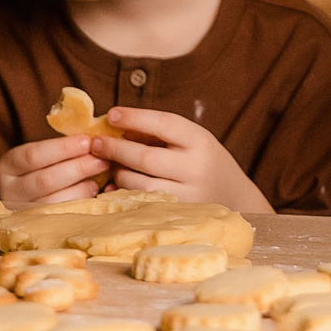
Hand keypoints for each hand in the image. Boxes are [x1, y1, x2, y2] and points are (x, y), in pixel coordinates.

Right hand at [0, 135, 110, 206]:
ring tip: (100, 174)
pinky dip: (81, 200)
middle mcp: (10, 190)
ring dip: (82, 186)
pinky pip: (62, 215)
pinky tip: (93, 189)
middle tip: (101, 159)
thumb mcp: (42, 156)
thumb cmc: (43, 168)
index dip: (62, 148)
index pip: (33, 155)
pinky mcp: (37, 227)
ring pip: (54, 201)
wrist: (28, 198)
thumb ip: (61, 148)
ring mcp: (22, 212)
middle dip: (77, 167)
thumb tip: (95, 139)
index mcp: (9, 165)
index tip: (87, 141)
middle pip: (45, 180)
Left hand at [95, 110, 271, 213]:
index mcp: (200, 141)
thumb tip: (116, 126)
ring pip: (139, 185)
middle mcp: (196, 169)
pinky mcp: (177, 216)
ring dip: (118, 173)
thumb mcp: (191, 139)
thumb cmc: (202, 161)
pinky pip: (141, 205)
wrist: (235, 197)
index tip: (112, 113)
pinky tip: (114, 187)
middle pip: (146, 157)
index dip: (135, 117)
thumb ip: (160, 132)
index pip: (165, 124)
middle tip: (96, 143)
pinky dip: (123, 194)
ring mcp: (187, 196)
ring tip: (110, 165)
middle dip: (116, 149)